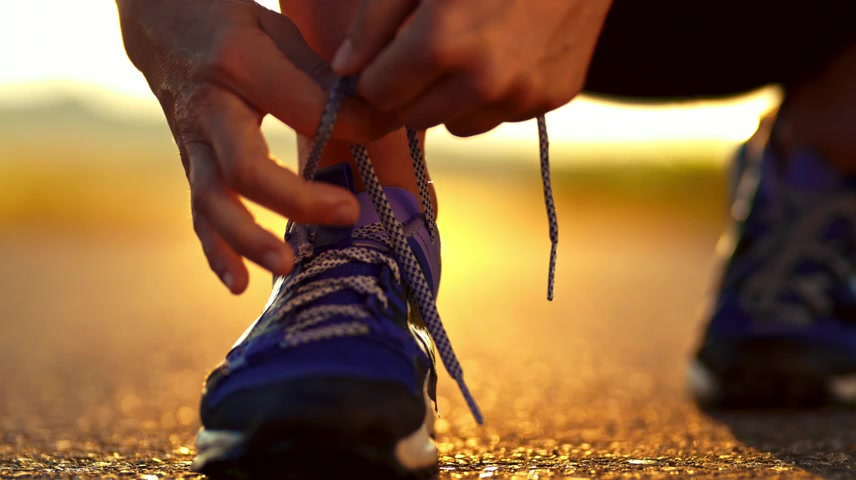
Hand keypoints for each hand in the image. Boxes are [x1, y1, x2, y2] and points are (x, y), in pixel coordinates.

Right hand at [116, 0, 392, 292]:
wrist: (163, 26)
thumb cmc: (234, 27)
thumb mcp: (278, 32)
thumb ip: (320, 76)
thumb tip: (377, 117)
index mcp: (239, 62)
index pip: (304, 107)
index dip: (352, 124)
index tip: (387, 127)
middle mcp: (209, 108)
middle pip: (247, 169)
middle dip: (298, 200)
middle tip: (348, 214)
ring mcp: (193, 143)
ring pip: (214, 202)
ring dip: (249, 239)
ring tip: (287, 268)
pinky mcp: (190, 166)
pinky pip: (200, 214)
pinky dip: (217, 252)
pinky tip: (240, 284)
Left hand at [332, 0, 612, 135]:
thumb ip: (374, 20)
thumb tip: (345, 70)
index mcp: (441, 44)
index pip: (378, 95)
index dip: (375, 73)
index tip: (386, 53)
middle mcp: (483, 82)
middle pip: (413, 118)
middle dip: (409, 90)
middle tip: (427, 48)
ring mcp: (523, 94)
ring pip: (459, 124)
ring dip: (452, 98)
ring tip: (472, 46)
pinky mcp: (553, 96)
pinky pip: (504, 113)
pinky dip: (497, 93)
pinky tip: (511, 47)